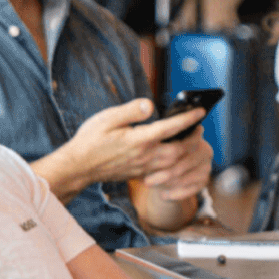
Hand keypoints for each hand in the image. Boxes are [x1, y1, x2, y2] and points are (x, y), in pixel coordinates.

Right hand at [37, 97, 206, 199]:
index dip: (188, 119)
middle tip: (199, 127)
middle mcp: (145, 156)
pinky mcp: (139, 174)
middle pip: (179, 150)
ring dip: (186, 153)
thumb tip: (151, 105)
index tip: (201, 111)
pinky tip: (174, 155)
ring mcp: (143, 168)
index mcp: (139, 140)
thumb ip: (131, 111)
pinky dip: (175, 164)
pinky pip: (164, 172)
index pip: (171, 128)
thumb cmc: (90, 141)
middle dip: (193, 139)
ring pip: (174, 164)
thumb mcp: (107, 118)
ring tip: (191, 140)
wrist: (78, 168)